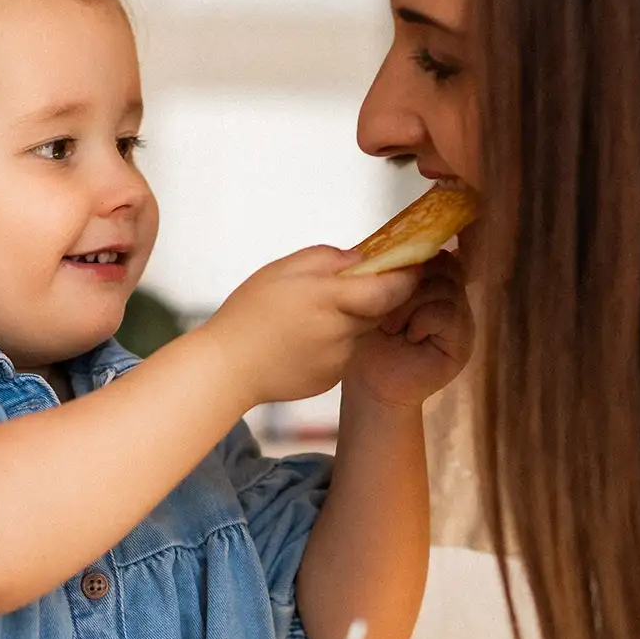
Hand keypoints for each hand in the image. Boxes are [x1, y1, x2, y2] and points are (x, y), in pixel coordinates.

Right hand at [201, 246, 420, 407]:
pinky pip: (343, 354)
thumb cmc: (248, 314)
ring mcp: (338, 358)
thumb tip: (362, 260)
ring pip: (358, 332)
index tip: (412, 266)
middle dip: (371, 298)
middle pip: (377, 310)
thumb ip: (327, 259)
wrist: (227, 368)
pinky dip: (332, 345)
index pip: (389, 288)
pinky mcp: (331, 379)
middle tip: (343, 289)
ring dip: (347, 322)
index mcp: (329, 297)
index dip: (406, 277)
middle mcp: (340, 330)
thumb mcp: (282, 269)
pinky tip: (302, 342)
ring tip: (309, 319)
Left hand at [345, 252, 471, 408]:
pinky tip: (409, 337)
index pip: (438, 251)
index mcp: (431, 281)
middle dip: (408, 281)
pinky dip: (422, 321)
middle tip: (384, 308)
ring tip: (392, 326)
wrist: (370, 384)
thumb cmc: (369, 340)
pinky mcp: (462, 340)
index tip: (396, 269)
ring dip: (410, 305)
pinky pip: (448, 313)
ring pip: (444, 287)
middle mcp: (450, 295)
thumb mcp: (375, 297)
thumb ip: (392, 271)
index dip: (418, 255)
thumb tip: (401, 241)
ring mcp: (460, 317)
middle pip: (443, 264)